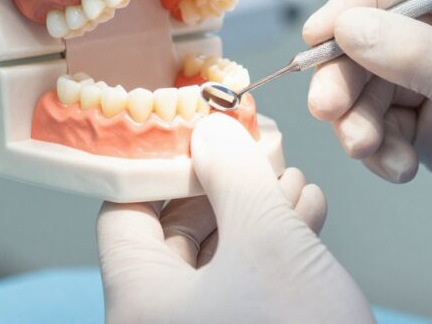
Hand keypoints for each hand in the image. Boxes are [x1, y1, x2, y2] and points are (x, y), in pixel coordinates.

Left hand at [97, 114, 373, 323]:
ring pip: (217, 259)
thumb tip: (210, 129)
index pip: (123, 213)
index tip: (199, 131)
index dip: (160, 163)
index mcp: (139, 302)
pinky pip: (242, 287)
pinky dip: (271, 248)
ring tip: (294, 179)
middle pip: (175, 234)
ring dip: (256, 212)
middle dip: (224, 186)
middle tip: (258, 151)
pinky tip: (308, 214)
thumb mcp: (270, 241)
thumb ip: (235, 175)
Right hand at [303, 0, 431, 296]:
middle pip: (381, 35)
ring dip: (360, 117)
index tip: (318, 34)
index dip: (358, 1)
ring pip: (376, 85)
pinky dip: (380, 148)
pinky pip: (387, 126)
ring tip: (367, 149)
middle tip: (327, 107)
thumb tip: (348, 27)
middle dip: (349, 72)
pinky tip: (399, 171)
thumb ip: (419, 57)